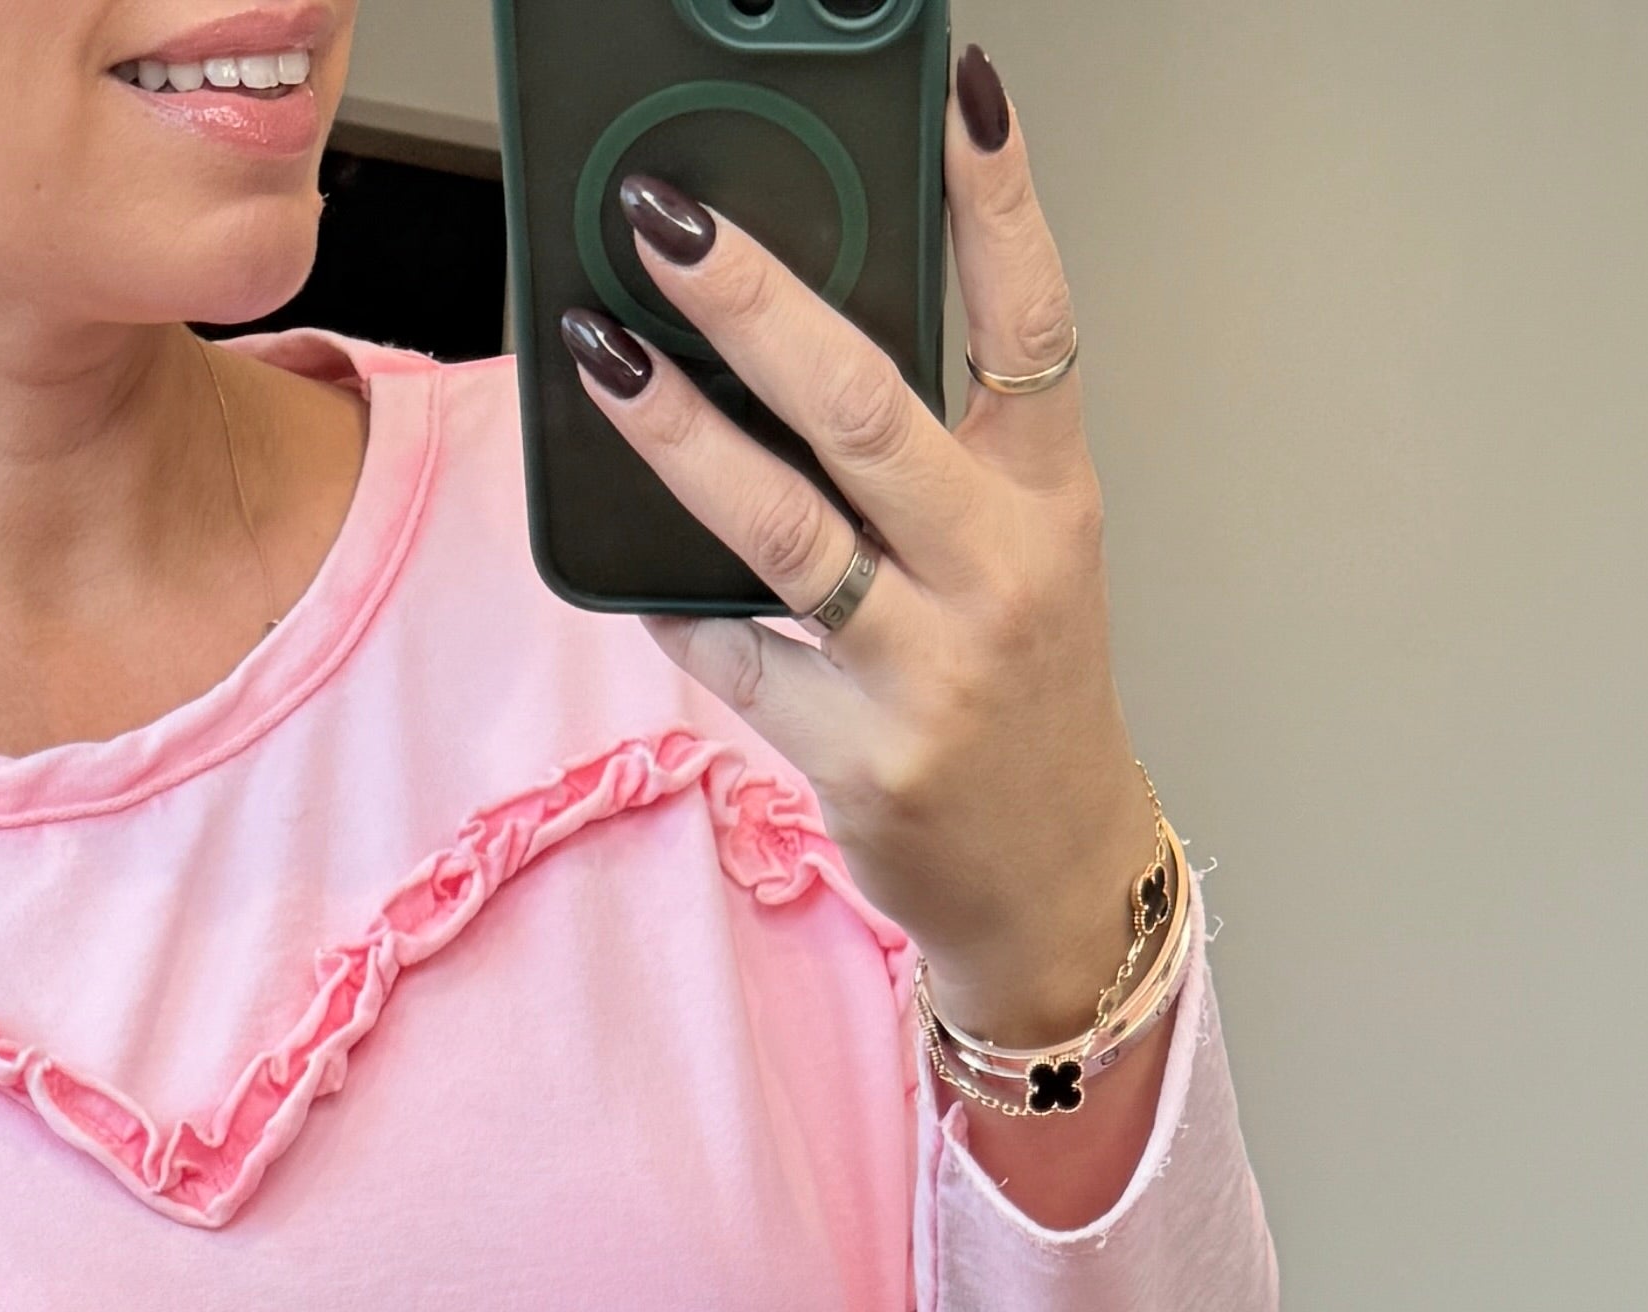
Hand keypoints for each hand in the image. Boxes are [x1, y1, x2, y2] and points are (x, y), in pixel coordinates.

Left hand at [561, 49, 1157, 1072]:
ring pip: (784, 530)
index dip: (997, 199)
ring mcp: (930, 672)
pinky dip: (676, 604)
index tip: (959, 92)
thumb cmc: (1019, 695)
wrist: (1048, 883)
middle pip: (867, 406)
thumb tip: (799, 330)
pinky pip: (738, 660)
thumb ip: (942, 448)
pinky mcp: (863, 760)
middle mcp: (999, 574)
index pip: (1033, 318)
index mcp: (1048, 498)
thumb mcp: (1020, 550)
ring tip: (599, 353)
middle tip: (666, 221)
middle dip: (754, 303)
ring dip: (677, 435)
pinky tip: (629, 560)